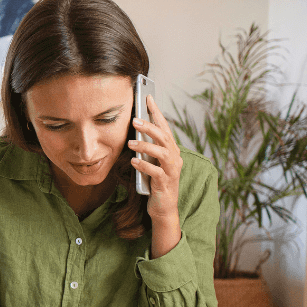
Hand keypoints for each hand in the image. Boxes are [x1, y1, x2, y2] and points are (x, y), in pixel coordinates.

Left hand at [129, 94, 182, 256]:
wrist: (164, 208)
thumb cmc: (155, 183)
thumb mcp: (151, 162)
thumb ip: (147, 148)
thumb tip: (134, 131)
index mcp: (171, 151)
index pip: (164, 127)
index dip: (156, 112)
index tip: (147, 98)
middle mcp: (175, 158)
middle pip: (165, 138)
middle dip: (150, 127)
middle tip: (135, 120)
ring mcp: (172, 171)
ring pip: (162, 153)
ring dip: (146, 146)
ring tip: (131, 143)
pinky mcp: (165, 184)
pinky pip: (156, 172)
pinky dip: (145, 165)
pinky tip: (134, 162)